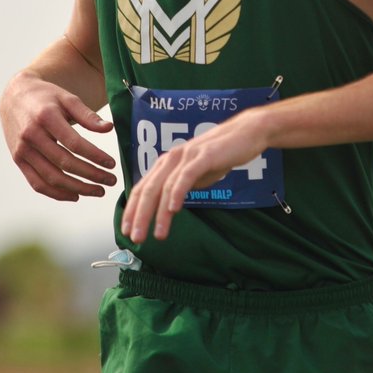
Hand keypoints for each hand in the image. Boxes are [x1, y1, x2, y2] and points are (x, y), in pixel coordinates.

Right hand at [0, 72, 116, 200]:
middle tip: (110, 180)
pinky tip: (75, 195)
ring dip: (78, 188)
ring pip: (52, 178)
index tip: (112, 164)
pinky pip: (37, 183)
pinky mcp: (18, 160)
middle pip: (64, 163)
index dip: (95, 156)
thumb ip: (87, 115)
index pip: (74, 143)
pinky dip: (57, 193)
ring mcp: (22, 150)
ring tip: (98, 191)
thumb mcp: (67, 99)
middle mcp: (31, 135)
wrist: (13, 98)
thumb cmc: (45, 97)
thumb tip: (109, 128)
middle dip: (91, 175)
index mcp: (46, 117)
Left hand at [121, 109, 269, 243]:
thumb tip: (167, 207)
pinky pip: (186, 176)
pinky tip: (173, 210)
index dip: (131, 210)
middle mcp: (170, 159)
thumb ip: (179, 187)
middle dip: (139, 216)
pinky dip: (177, 193)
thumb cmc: (220, 155)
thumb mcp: (194, 174)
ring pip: (165, 186)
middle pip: (147, 190)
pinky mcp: (203, 156)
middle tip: (135, 238)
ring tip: (158, 234)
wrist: (246, 133)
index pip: (142, 189)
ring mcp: (186, 156)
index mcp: (166, 164)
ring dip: (159, 213)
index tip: (125, 231)